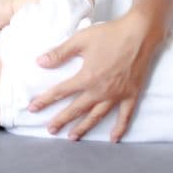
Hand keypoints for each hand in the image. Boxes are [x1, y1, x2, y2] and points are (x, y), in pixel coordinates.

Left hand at [29, 9, 158, 141]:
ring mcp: (117, 95)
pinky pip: (125, 116)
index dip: (45, 100)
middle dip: (61, 120)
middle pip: (76, 109)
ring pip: (97, 116)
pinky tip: (114, 139)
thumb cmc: (109, 34)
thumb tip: (39, 62)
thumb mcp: (80, 40)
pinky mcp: (131, 95)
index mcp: (87, 77)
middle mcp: (100, 91)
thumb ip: (59, 53)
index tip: (32, 108)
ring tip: (72, 137)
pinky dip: (119, 128)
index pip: (61, 92)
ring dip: (84, 128)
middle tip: (50, 130)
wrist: (139, 33)